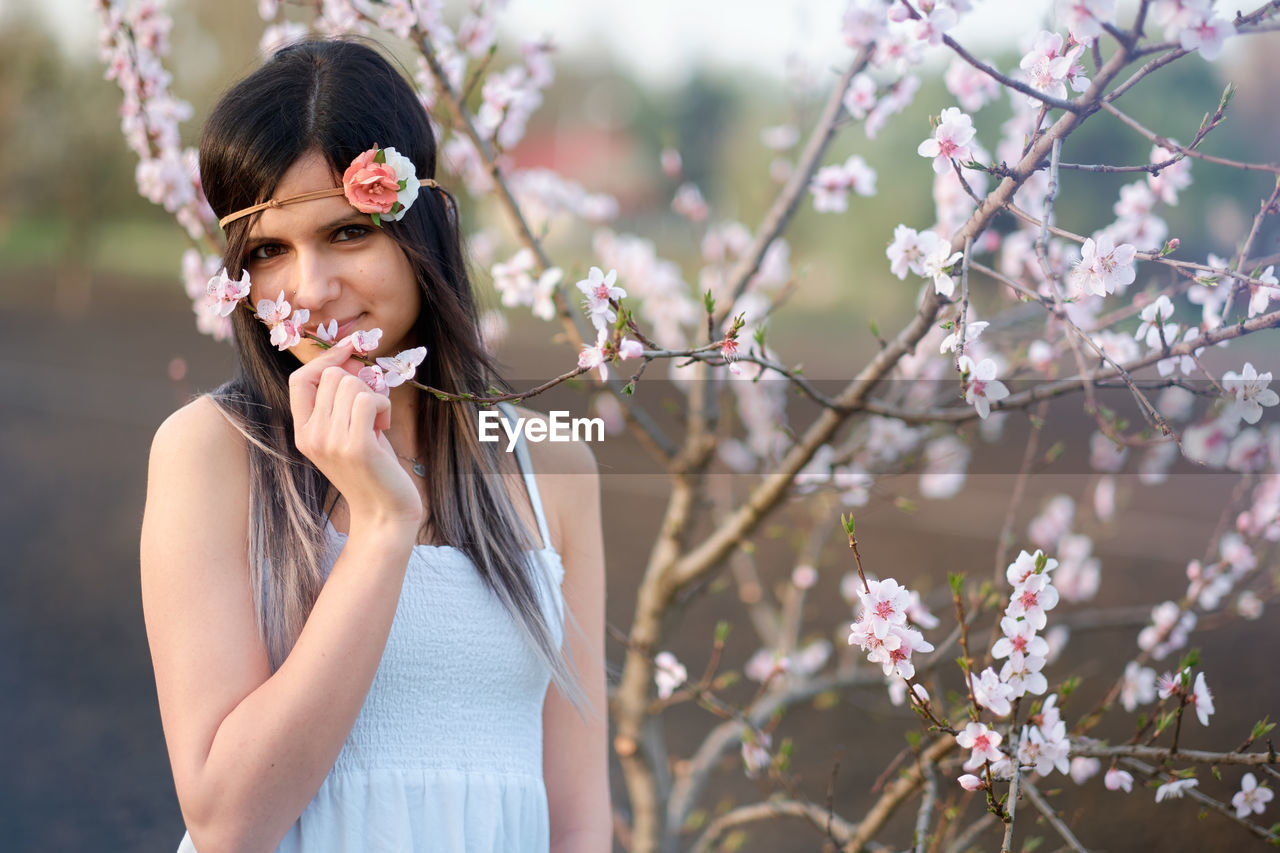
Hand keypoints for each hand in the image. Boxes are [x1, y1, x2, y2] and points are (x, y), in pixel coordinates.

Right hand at [288, 341, 420, 529]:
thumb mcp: (346, 432)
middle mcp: (311, 436)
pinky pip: (370, 399)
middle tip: (372, 410)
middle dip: (360, 383)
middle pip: (333, 376)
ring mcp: (331, 441)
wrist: (385, 513)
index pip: (299, 379)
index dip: (325, 359)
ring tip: (378, 424)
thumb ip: (340, 401)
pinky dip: (384, 406)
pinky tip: (384, 428)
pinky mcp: (356, 446)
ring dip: (375, 396)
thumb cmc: (373, 468)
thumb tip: (348, 355)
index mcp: (303, 432)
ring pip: (352, 384)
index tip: (350, 349)